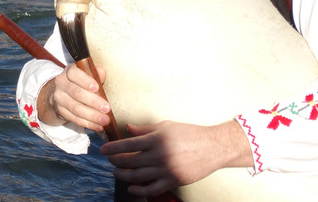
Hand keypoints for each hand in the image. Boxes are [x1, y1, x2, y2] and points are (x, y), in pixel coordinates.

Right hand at [38, 63, 111, 130]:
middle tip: (106, 108)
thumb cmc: (80, 83)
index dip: (85, 81)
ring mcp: (60, 98)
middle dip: (93, 102)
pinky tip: (97, 126)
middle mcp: (61, 83)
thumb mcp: (87, 75)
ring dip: (92, 116)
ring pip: (76, 108)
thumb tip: (101, 71)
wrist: (63, 93)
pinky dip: (87, 123)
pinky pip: (74, 118)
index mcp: (69, 72)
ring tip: (105, 120)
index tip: (96, 88)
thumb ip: (95, 74)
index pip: (74, 74)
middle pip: (77, 93)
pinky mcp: (60, 111)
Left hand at [100, 120, 252, 197]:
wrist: (214, 147)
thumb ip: (145, 129)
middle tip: (109, 160)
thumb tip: (127, 129)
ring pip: (137, 176)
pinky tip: (131, 187)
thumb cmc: (189, 134)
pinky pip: (152, 189)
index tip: (103, 150)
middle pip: (129, 161)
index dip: (112, 148)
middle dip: (115, 161)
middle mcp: (160, 155)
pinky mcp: (174, 181)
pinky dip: (139, 190)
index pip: (127, 144)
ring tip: (116, 172)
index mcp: (157, 139)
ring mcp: (167, 170)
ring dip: (123, 175)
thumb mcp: (166, 126)